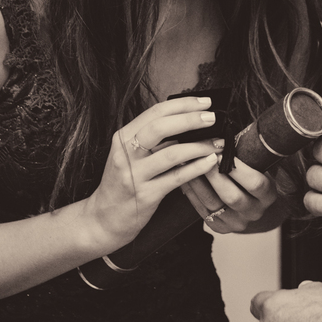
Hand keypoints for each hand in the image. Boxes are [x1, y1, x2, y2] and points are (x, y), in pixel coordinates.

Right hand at [82, 97, 221, 250]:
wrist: (103, 219)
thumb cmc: (122, 184)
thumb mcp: (130, 156)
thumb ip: (152, 139)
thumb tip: (188, 121)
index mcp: (123, 138)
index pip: (154, 112)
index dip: (182, 104)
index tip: (205, 102)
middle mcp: (126, 153)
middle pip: (160, 128)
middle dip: (190, 120)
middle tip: (213, 118)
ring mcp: (134, 175)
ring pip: (172, 153)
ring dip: (200, 146)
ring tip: (219, 142)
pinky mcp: (145, 195)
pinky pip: (176, 178)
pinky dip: (197, 167)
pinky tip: (210, 161)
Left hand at [181, 155, 279, 233]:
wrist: (254, 205)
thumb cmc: (255, 177)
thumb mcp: (260, 167)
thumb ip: (249, 155)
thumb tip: (226, 135)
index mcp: (268, 196)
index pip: (255, 184)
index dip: (239, 169)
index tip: (223, 151)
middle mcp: (254, 212)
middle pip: (232, 196)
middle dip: (214, 175)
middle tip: (201, 155)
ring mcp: (237, 222)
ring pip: (213, 203)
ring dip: (198, 182)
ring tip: (186, 163)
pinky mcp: (220, 227)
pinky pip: (202, 210)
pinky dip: (192, 193)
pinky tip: (185, 177)